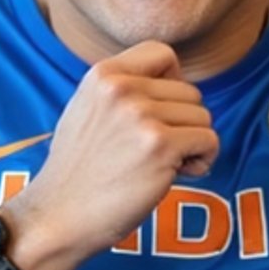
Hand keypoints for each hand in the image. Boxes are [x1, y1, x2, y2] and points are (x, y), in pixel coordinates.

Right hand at [0, 41, 217, 269]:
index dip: (173, 81)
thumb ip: (123, 90)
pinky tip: (177, 174)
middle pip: (190, 92)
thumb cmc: (78, 171)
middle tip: (156, 151)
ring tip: (162, 164)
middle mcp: (122, 88)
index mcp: (103, 74)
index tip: (162, 111)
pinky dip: (203, 160)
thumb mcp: (87, 109)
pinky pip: (209, 141)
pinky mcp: (160, 146)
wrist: (59, 216)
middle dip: (183, 123)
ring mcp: (141, 116)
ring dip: (193, 145)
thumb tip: (172, 82)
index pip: (163, 53)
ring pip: (202, 117)